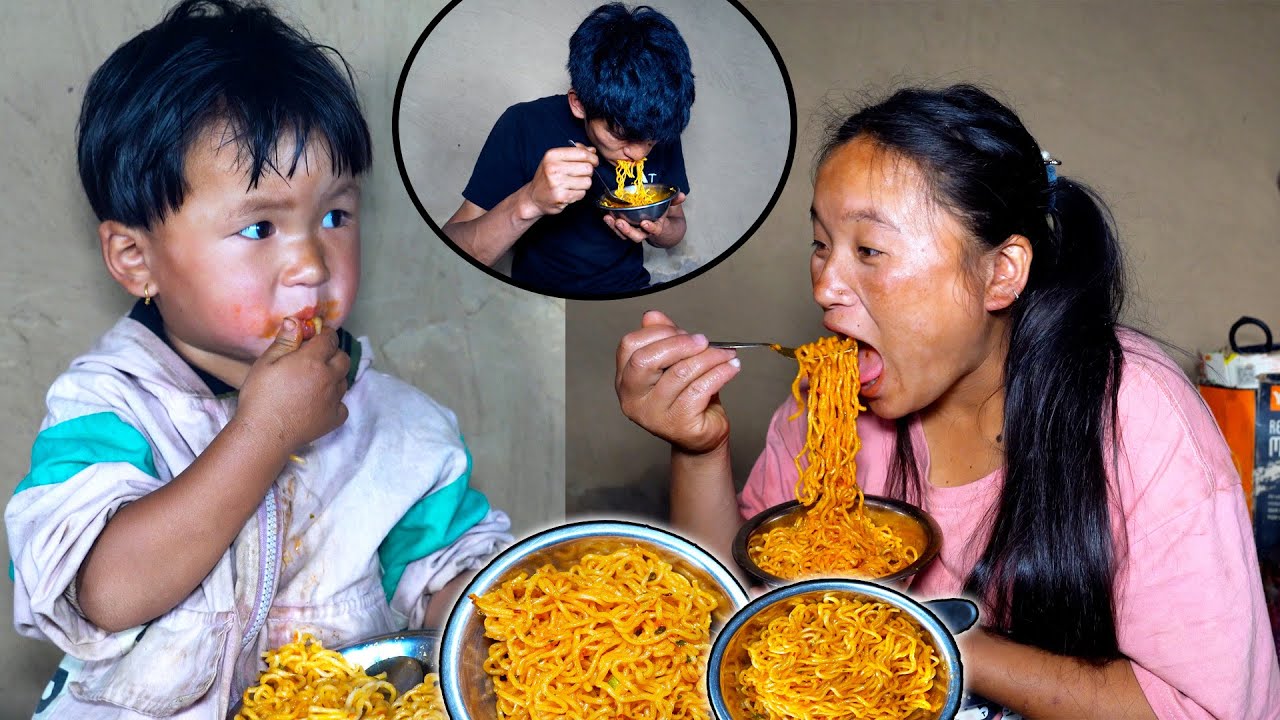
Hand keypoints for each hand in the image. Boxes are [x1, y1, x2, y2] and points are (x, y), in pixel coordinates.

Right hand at [236, 318, 349, 452]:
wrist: (264, 433)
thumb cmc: (260, 396)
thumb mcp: (266, 362)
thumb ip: (285, 341)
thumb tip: (296, 322)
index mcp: (313, 360)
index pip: (330, 339)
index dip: (324, 335)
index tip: (316, 337)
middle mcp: (329, 378)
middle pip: (343, 358)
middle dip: (333, 354)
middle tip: (315, 359)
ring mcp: (335, 399)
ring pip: (344, 380)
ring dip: (334, 377)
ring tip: (314, 382)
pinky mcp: (335, 418)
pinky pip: (343, 404)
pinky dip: (335, 401)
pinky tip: (319, 403)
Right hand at [522, 145, 597, 217]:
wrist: (533, 198)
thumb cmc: (547, 177)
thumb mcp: (556, 159)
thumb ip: (575, 152)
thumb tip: (592, 150)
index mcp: (552, 155)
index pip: (582, 153)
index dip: (593, 158)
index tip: (593, 162)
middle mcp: (553, 168)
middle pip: (587, 168)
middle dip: (588, 172)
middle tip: (581, 175)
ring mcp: (557, 183)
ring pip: (587, 182)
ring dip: (584, 184)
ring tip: (573, 185)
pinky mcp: (561, 197)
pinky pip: (582, 193)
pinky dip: (579, 194)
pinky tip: (570, 192)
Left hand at [603, 191, 686, 242]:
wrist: (666, 230)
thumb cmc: (668, 217)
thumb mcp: (674, 209)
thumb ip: (676, 202)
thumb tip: (682, 195)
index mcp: (659, 227)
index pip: (656, 229)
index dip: (651, 228)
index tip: (645, 223)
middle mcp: (647, 232)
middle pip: (637, 236)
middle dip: (628, 230)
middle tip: (620, 222)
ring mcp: (637, 231)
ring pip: (626, 234)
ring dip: (616, 228)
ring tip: (608, 218)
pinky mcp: (628, 229)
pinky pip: (620, 230)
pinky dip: (612, 224)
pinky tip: (606, 216)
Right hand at [615, 310, 740, 453]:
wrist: (701, 438)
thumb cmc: (688, 398)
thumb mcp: (674, 364)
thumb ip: (663, 339)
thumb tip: (652, 315)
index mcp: (625, 380)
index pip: (630, 346)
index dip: (658, 333)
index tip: (684, 332)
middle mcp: (632, 399)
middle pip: (646, 359)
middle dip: (679, 344)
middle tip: (704, 341)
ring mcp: (653, 415)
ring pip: (680, 372)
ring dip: (709, 357)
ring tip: (726, 354)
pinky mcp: (678, 424)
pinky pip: (700, 389)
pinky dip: (720, 373)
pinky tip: (731, 367)